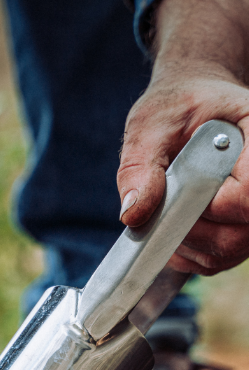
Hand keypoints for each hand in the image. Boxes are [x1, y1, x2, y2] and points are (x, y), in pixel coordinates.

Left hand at [117, 0, 248, 274]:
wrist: (192, 108)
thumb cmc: (175, 109)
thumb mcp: (150, 126)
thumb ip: (140, 168)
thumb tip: (133, 216)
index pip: (248, 196)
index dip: (209, 204)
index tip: (179, 190)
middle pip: (238, 233)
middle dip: (189, 226)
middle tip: (164, 198)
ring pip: (226, 251)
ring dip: (184, 240)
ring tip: (168, 204)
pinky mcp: (239, 233)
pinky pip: (214, 260)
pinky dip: (184, 250)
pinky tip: (171, 221)